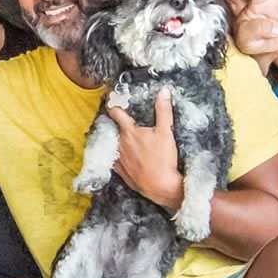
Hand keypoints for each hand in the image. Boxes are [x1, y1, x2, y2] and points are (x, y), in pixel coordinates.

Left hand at [107, 89, 183, 210]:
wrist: (160, 186)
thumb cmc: (163, 158)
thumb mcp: (166, 131)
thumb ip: (164, 110)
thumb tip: (164, 91)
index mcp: (128, 131)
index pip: (116, 112)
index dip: (113, 102)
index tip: (111, 97)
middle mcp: (119, 143)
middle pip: (114, 128)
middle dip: (117, 122)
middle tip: (120, 117)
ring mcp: (118, 158)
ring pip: (113, 144)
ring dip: (115, 138)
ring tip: (120, 135)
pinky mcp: (120, 171)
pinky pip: (114, 159)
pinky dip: (115, 154)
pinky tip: (120, 155)